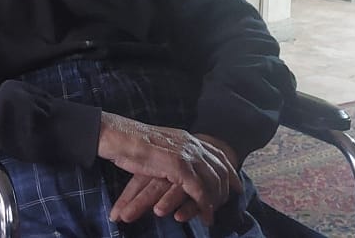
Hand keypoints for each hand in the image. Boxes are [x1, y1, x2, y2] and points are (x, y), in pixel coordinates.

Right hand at [97, 113, 242, 225]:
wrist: (118, 136)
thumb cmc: (130, 141)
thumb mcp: (158, 144)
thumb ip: (171, 151)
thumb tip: (174, 161)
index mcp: (186, 137)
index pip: (216, 152)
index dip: (228, 169)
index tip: (236, 182)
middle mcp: (190, 144)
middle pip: (220, 167)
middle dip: (229, 186)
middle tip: (233, 200)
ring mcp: (186, 155)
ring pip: (213, 180)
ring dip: (217, 200)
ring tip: (215, 213)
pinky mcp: (179, 167)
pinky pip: (199, 191)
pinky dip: (205, 206)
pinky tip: (206, 216)